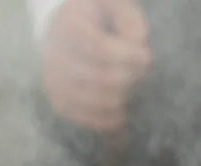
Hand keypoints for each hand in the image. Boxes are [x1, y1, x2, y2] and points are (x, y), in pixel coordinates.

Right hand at [41, 0, 153, 132]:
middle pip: (103, 78)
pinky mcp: (59, 103)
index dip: (131, 57)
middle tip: (140, 70)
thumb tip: (138, 45)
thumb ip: (130, 20)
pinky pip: (87, 118)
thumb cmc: (96, 16)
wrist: (62, 31)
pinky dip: (109, 120)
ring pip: (98, 101)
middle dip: (131, 77)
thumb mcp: (114, 6)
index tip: (146, 56)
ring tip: (129, 85)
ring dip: (124, 96)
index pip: (103, 50)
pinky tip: (121, 114)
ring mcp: (54, 82)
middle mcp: (55, 57)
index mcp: (67, 26)